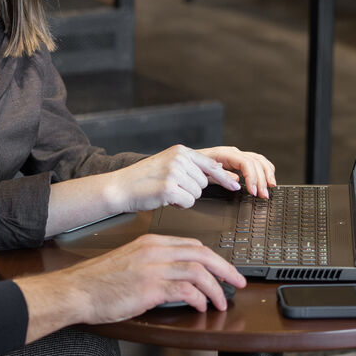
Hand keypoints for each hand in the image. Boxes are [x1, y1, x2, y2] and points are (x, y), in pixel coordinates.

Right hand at [17, 234, 246, 338]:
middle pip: (202, 254)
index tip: (225, 270)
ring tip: (221, 302)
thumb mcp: (130, 263)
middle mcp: (155, 251)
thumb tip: (178, 279)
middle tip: (238, 283)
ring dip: (215, 288)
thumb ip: (154, 264)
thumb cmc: (99, 282)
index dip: (214, 258)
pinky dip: (199, 299)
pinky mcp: (150, 287)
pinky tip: (200, 307)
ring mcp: (153, 267)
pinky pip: (185, 289)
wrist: (77, 290)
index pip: (192, 245)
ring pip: (198, 271)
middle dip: (225, 270)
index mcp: (151, 242)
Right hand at [112, 145, 241, 211]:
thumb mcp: (169, 164)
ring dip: (184, 198)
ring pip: (197, 194)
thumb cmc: (144, 179)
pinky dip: (178, 205)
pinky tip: (164, 198)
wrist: (120, 187)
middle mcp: (179, 158)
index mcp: (181, 151)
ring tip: (167, 192)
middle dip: (191, 190)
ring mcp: (174, 172)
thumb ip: (193, 166)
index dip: (224, 177)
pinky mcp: (169, 187)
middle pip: (204, 183)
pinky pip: (188, 202)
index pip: (210, 164)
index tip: (235, 185)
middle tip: (172, 188)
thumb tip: (218, 168)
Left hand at [196, 145, 275, 198]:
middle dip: (262, 179)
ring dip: (267, 175)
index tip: (253, 191)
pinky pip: (257, 163)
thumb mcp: (202, 173)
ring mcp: (237, 156)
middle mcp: (233, 153)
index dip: (252, 177)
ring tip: (270, 188)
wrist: (184, 163)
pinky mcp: (239, 162)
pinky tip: (268, 180)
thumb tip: (236, 181)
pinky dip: (265, 171)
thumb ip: (219, 176)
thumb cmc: (192, 168)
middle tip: (263, 195)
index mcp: (224, 153)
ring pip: (259, 161)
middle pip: (255, 162)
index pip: (245, 162)